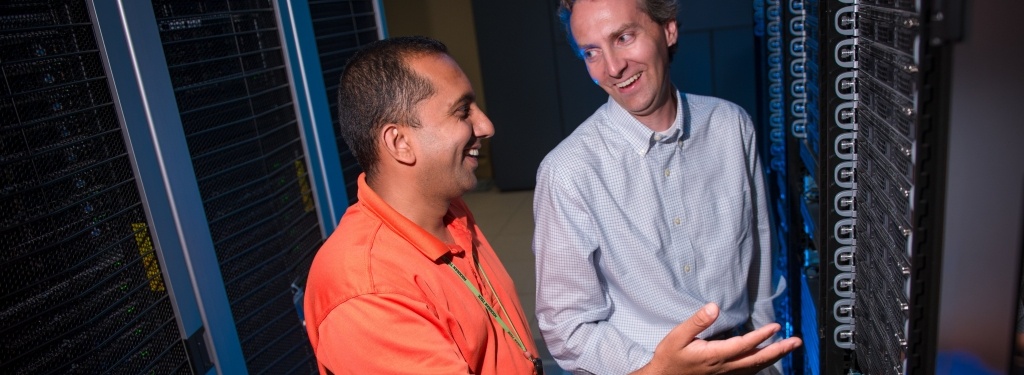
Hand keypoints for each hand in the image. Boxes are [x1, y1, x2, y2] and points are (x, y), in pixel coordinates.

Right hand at [631, 303, 802, 374]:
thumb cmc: (669, 357)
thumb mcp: (677, 336)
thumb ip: (697, 322)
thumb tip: (714, 307)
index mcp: (715, 355)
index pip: (744, 345)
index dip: (762, 336)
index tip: (776, 326)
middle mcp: (724, 367)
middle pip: (757, 359)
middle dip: (779, 350)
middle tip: (796, 342)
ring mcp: (726, 374)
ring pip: (756, 367)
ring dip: (774, 358)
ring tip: (788, 348)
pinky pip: (748, 373)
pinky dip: (762, 366)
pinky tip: (767, 360)